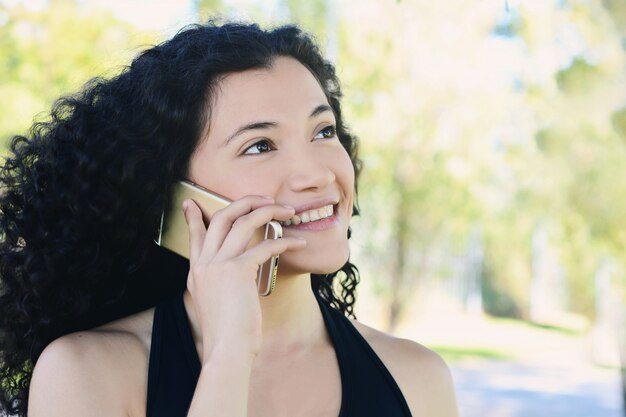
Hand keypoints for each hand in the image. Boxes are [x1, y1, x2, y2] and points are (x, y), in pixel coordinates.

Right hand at [183, 195, 305, 363]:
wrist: (226, 351)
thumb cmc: (228, 334)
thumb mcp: (215, 304)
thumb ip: (220, 283)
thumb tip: (237, 271)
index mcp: (197, 271)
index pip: (195, 235)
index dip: (195, 217)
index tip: (193, 203)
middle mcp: (205, 264)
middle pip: (222, 217)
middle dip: (245, 202)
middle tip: (265, 199)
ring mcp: (218, 265)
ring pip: (242, 222)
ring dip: (268, 212)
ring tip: (286, 211)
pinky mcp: (237, 271)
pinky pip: (264, 245)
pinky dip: (285, 241)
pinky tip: (298, 242)